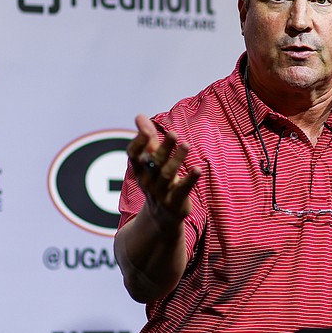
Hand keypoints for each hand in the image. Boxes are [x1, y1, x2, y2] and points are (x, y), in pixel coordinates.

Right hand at [127, 114, 200, 228]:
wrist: (161, 216)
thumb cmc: (157, 180)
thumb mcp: (151, 161)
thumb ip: (147, 138)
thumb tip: (139, 116)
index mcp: (139, 169)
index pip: (133, 155)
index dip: (138, 143)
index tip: (146, 130)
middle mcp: (147, 180)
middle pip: (154, 162)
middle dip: (163, 148)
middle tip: (173, 133)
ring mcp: (160, 193)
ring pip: (167, 174)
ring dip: (177, 159)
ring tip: (186, 145)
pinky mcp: (175, 202)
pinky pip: (182, 190)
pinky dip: (190, 179)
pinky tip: (198, 169)